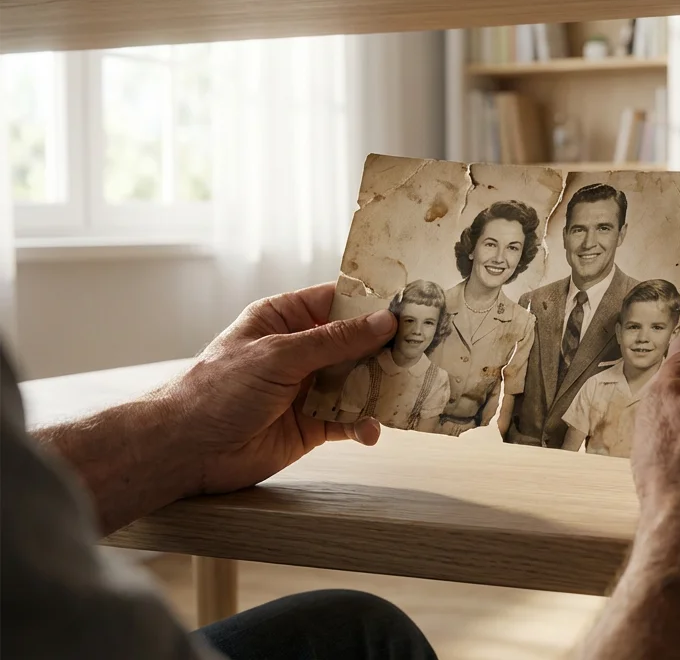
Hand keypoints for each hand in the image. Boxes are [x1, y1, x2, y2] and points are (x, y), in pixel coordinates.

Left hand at [160, 283, 395, 494]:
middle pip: (354, 343)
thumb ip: (334, 341)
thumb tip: (383, 322)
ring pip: (357, 381)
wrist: (185, 449)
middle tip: (422, 349)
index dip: (371, 302)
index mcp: (284, 319)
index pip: (336, 301)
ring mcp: (306, 388)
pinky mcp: (311, 424)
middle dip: (385, 348)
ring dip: (380, 387)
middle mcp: (299, 350)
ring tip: (408, 389)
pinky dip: (363, 424)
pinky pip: (348, 419)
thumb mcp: (279, 355)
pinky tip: (370, 429)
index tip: (410, 304)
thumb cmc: (218, 390)